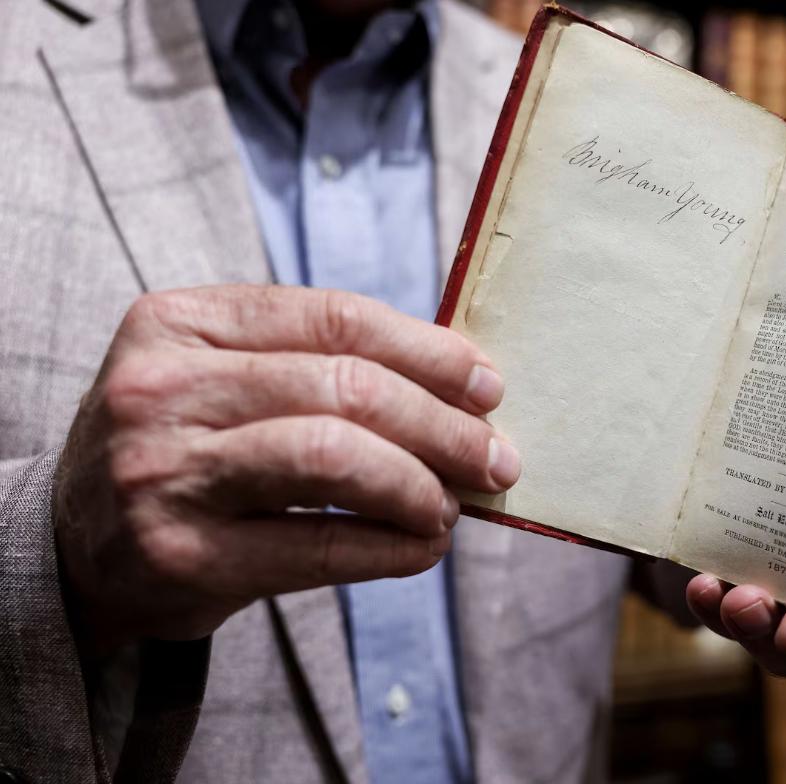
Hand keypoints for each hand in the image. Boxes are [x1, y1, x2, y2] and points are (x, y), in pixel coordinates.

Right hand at [54, 285, 519, 652]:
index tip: (487, 384)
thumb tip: (461, 384)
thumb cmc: (182, 447)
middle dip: (442, 424)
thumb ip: (316, 365)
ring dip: (420, 482)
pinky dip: (389, 547)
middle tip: (495, 456)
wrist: (75, 545)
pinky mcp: (180, 554)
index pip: (334, 318)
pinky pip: (316, 545)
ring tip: (454, 505)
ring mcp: (164, 471)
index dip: (428, 351)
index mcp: (180, 321)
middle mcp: (162, 387)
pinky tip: (423, 547)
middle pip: (343, 386)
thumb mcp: (222, 377)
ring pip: (332, 456)